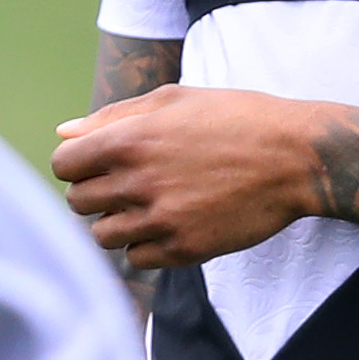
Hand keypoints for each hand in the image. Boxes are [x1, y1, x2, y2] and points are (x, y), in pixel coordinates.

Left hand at [50, 86, 326, 270]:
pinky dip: (144, 246)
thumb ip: (113, 117)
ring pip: (102, 236)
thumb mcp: (174, 100)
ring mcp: (160, 220)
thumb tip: (63, 133)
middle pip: (78, 202)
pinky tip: (168, 225)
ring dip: (117, 222)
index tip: (98, 163)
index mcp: (128, 140)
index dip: (77, 164)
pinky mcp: (184, 249)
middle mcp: (138, 182)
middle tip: (128, 184)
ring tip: (148, 205)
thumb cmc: (235, 118)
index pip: (63, 165)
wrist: (295, 157)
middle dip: (95, 193)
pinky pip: (136, 259)